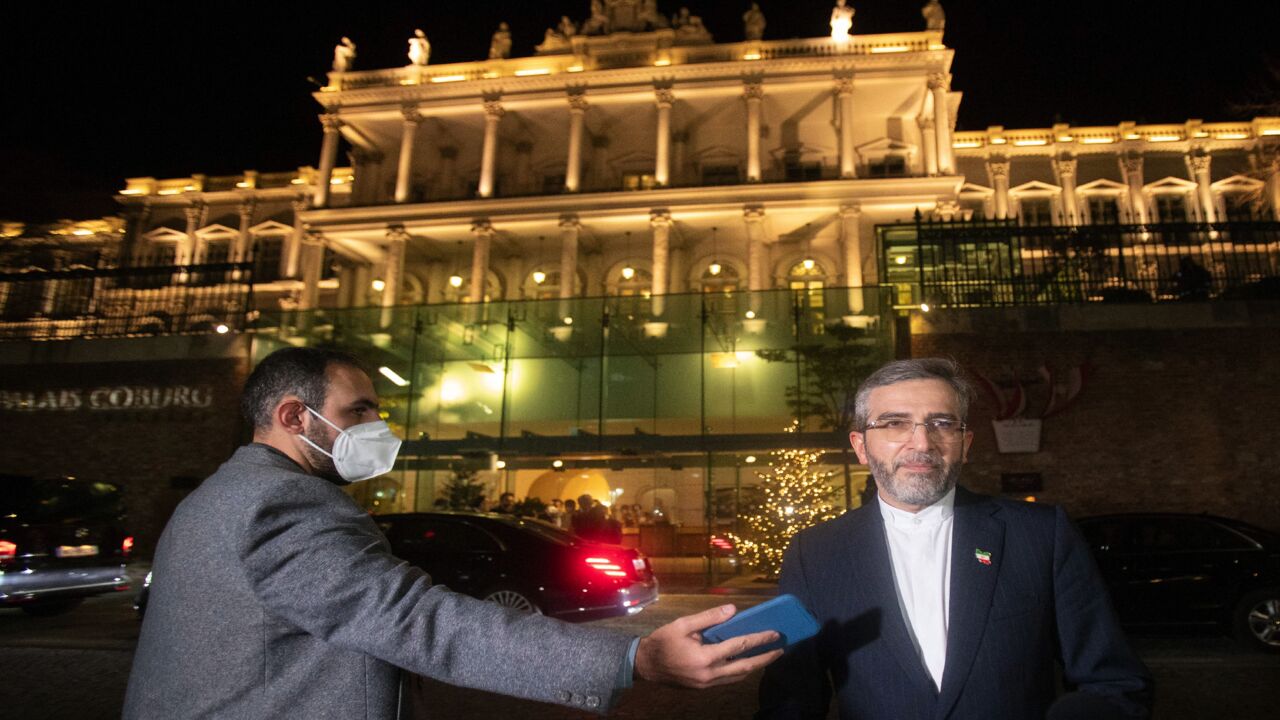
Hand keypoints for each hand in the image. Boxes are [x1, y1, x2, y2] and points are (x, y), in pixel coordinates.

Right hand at [634, 604, 782, 688]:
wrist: (646, 666)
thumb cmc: (663, 641)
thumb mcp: (683, 624)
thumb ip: (708, 617)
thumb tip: (733, 610)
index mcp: (705, 657)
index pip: (739, 646)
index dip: (759, 639)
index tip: (775, 633)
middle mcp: (710, 674)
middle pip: (745, 667)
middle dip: (765, 658)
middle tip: (781, 650)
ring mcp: (708, 683)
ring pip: (738, 676)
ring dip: (755, 666)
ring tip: (768, 656)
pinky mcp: (704, 687)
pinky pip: (728, 679)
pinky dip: (741, 671)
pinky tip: (746, 662)